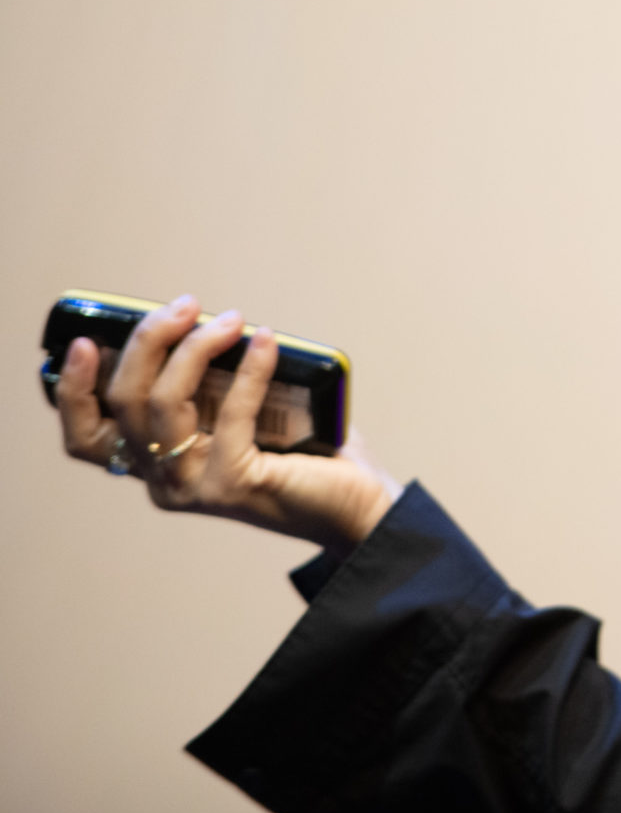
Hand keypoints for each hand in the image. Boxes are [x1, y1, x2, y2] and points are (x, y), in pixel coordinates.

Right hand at [54, 295, 399, 548]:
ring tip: (230, 318)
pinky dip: (249, 368)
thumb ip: (217, 385)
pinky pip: (230, 412)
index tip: (84, 341)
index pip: (87, 436)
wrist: (355, 507)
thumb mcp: (246, 416)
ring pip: (162, 403)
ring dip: (192, 348)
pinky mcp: (230, 485)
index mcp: (154, 465)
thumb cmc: (306, 455)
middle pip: (124, 403)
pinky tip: (267, 340)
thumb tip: (210, 322)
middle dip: (148, 342)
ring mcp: (191, 486)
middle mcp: (162, 481)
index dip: (73, 390)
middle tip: (184, 305)